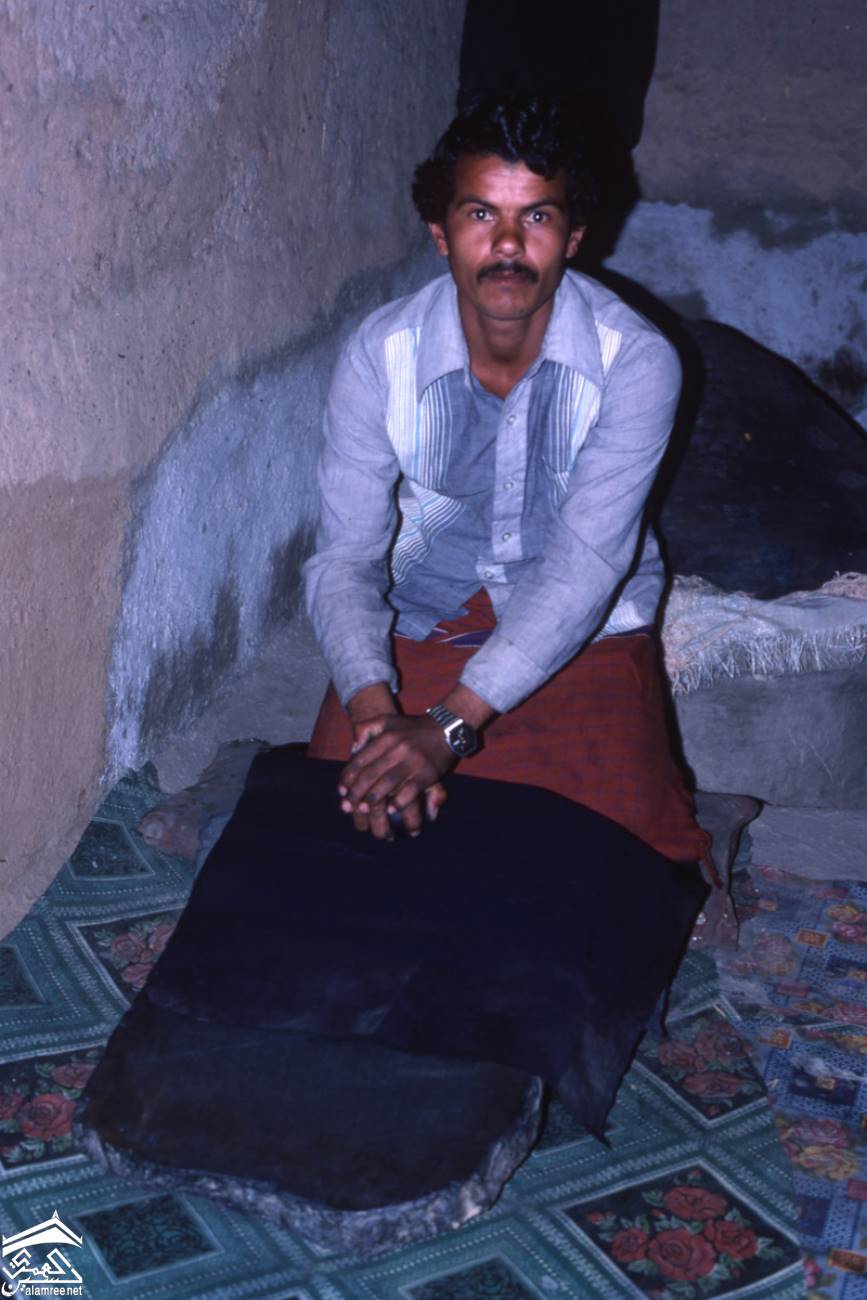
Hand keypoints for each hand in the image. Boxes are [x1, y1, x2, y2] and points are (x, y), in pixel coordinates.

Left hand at [339, 713, 451, 839]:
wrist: (445, 728)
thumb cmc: (413, 728)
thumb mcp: (387, 720)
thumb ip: (366, 728)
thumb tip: (353, 748)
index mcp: (387, 737)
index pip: (362, 759)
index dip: (349, 777)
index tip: (342, 790)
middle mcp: (398, 748)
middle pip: (372, 773)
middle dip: (357, 792)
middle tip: (349, 805)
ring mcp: (413, 761)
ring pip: (388, 782)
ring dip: (374, 798)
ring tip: (364, 810)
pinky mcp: (427, 773)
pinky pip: (410, 790)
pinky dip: (399, 802)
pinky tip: (391, 810)